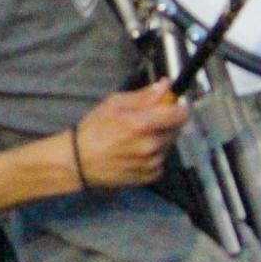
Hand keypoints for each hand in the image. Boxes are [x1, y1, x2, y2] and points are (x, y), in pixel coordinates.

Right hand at [71, 81, 188, 188]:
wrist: (79, 161)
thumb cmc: (94, 129)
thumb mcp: (114, 104)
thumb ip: (143, 96)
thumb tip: (165, 86)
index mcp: (143, 124)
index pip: (181, 114)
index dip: (177, 108)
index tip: (169, 107)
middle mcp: (152, 145)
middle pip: (176, 129)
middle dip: (165, 123)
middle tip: (145, 123)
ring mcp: (153, 162)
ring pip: (168, 145)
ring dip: (159, 140)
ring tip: (136, 140)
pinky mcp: (152, 175)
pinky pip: (162, 160)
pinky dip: (154, 156)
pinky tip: (136, 153)